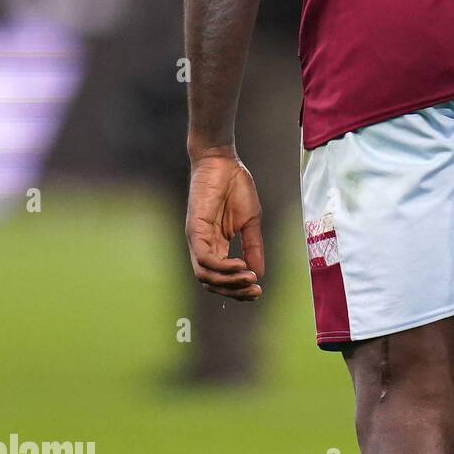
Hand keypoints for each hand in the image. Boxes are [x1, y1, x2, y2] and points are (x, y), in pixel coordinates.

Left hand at [185, 149, 264, 300]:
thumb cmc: (235, 186)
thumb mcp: (251, 221)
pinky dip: (221, 267)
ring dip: (227, 283)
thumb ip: (253, 246)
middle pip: (212, 283)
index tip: (258, 291)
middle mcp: (205, 246)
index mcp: (217, 245)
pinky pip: (204, 258)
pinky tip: (239, 265)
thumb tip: (258, 273)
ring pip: (205, 276)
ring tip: (248, 278)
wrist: (223, 162)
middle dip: (234, 291)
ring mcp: (198, 240)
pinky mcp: (195, 230)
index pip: (223, 277)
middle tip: (254, 291)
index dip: (239, 289)